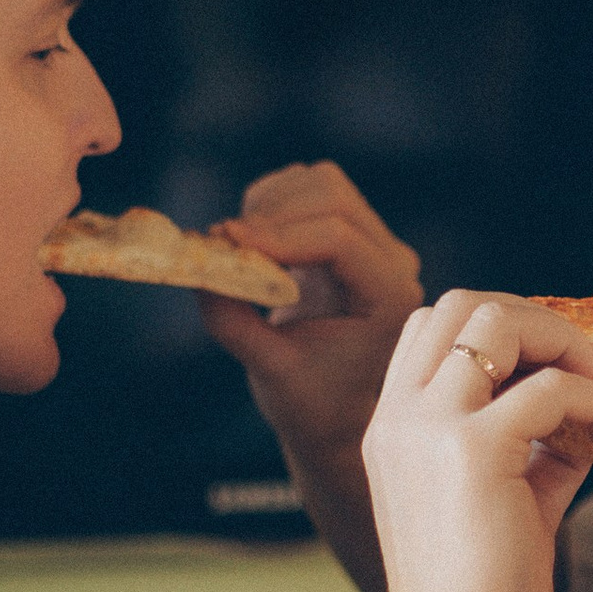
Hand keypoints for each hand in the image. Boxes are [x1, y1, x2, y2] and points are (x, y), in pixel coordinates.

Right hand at [200, 162, 426, 465]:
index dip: (278, 235)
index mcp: (391, 299)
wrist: (331, 408)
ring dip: (269, 204)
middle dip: (271, 214)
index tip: (226, 242)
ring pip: (321, 183)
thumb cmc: (308, 401)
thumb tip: (199, 269)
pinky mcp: (349, 230)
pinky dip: (270, 203)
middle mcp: (393, 262)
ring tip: (235, 246)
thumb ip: (233, 323)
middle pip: (332, 197)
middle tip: (221, 241)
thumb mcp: (269, 370)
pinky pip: (308, 188)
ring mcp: (375, 242)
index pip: (338, 240)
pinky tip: (252, 243)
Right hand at [363, 293, 592, 591]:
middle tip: (585, 368)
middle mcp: (400, 415)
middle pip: (462, 304)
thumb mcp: (503, 503)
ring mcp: (429, 426)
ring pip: (496, 320)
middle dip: (536, 319)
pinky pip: (552, 388)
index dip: (501, 331)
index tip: (552, 372)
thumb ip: (533, 453)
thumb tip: (586, 421)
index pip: (433, 330)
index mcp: (391, 427)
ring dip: (563, 343)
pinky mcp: (472, 450)